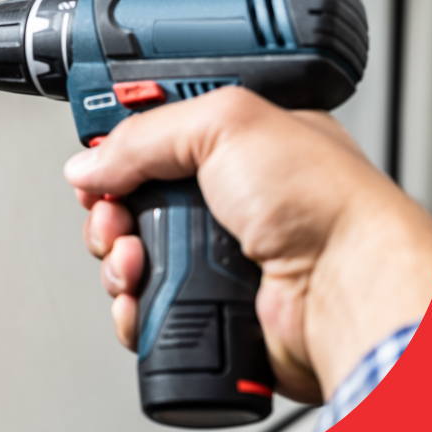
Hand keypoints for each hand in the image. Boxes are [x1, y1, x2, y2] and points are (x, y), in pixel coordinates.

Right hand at [64, 87, 431, 402]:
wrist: (342, 289)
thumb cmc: (323, 204)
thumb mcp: (227, 124)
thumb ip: (146, 134)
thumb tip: (90, 164)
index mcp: (237, 147)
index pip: (155, 140)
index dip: (120, 152)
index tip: (101, 163)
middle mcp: (225, 202)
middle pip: (131, 202)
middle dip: (109, 212)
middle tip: (115, 217)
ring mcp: (215, 257)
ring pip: (129, 258)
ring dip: (117, 261)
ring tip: (135, 260)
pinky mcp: (206, 305)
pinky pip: (143, 306)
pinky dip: (130, 305)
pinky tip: (142, 294)